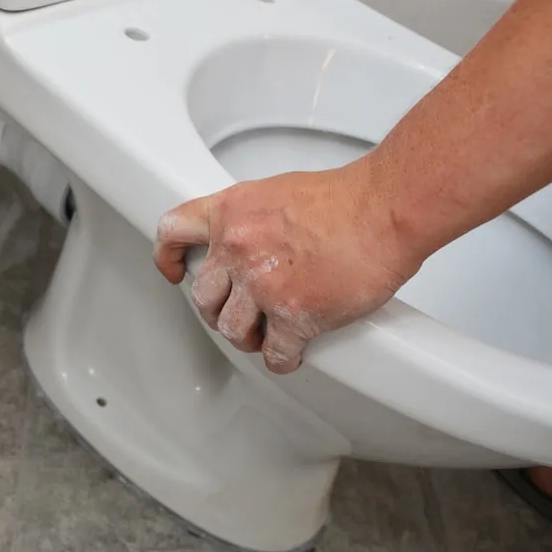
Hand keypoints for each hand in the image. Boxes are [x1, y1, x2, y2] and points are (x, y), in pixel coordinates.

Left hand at [153, 161, 421, 373]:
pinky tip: (291, 354)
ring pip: (232, 329)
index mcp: (230, 212)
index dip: (167, 256)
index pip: (173, 232)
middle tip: (238, 312)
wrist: (385, 209)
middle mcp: (237, 247)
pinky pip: (275, 353)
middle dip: (218, 309)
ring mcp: (262, 284)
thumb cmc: (345, 198)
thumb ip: (249, 218)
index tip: (171, 270)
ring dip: (247, 337)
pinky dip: (282, 359)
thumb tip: (243, 241)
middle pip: (202, 295)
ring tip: (265, 335)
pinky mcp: (294, 315)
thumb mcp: (275, 192)